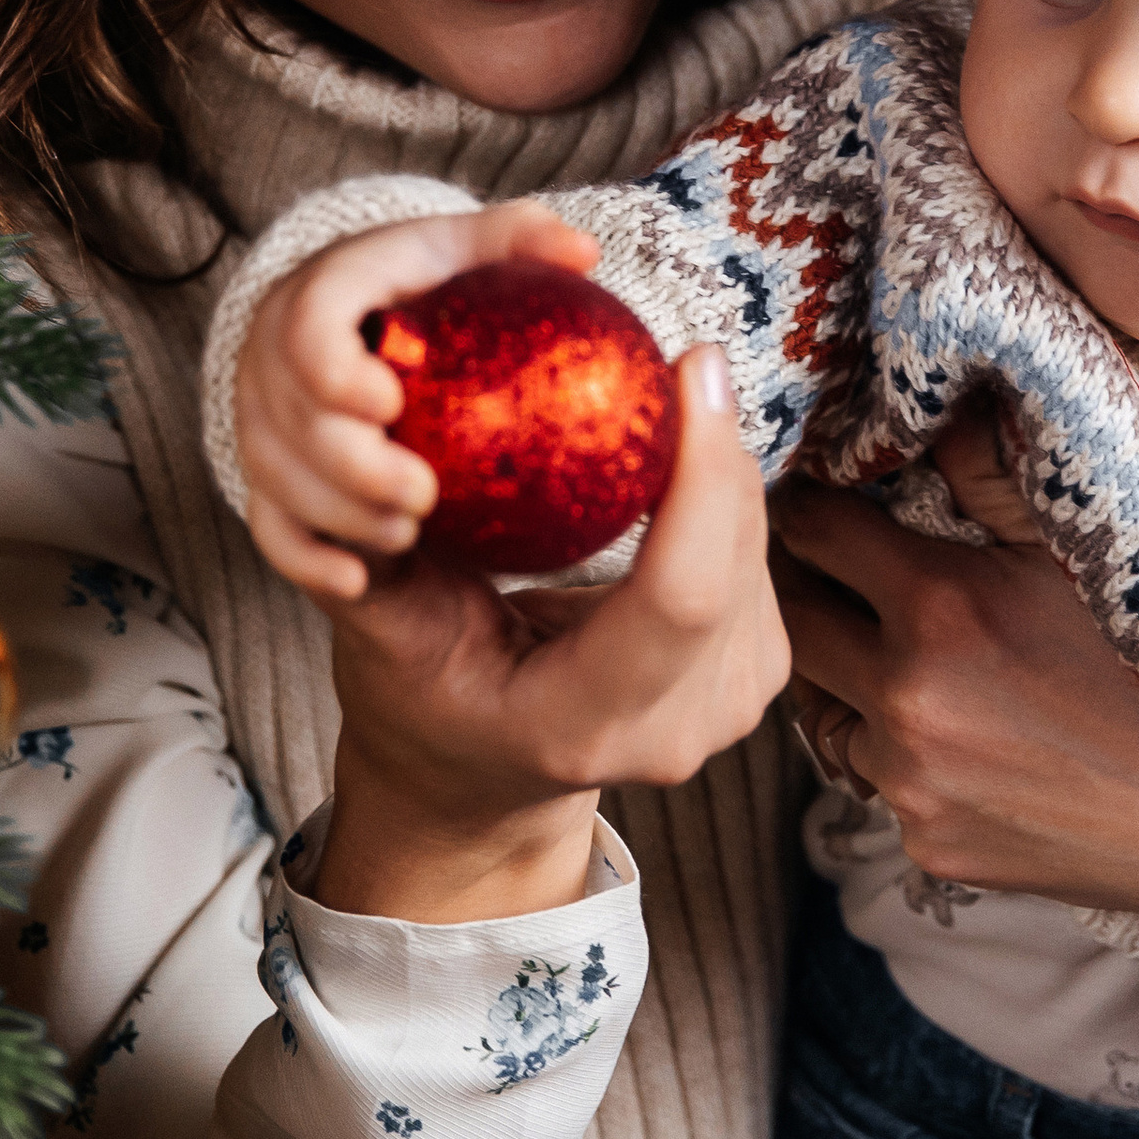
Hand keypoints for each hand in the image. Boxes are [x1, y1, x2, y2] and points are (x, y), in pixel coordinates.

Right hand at [236, 201, 600, 604]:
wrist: (368, 328)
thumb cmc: (437, 286)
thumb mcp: (473, 252)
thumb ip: (523, 240)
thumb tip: (583, 251)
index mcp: (319, 296)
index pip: (306, 329)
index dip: (334, 371)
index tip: (391, 403)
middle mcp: (273, 360)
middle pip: (286, 421)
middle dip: (349, 466)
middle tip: (423, 494)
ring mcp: (261, 423)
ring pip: (274, 481)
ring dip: (339, 513)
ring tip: (410, 532)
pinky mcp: (269, 478)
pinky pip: (270, 529)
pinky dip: (308, 558)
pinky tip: (358, 580)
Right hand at [313, 344, 788, 922]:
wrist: (481, 780)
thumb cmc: (424, 700)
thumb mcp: (379, 635)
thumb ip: (380, 550)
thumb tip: (388, 431)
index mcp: (581, 722)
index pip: (682, 593)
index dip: (702, 472)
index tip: (688, 365)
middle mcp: (674, 730)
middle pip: (734, 555)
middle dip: (713, 443)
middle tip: (675, 357)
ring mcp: (730, 707)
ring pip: (756, 546)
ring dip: (719, 464)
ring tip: (663, 404)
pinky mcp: (759, 672)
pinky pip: (757, 553)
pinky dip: (721, 496)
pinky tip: (674, 464)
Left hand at [770, 405, 1138, 961]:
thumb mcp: (1085, 549)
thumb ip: (993, 472)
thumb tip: (932, 399)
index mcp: (941, 608)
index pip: (813, 530)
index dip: (806, 501)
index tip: (809, 491)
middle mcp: (908, 697)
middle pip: (793, 619)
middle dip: (798, 579)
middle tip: (818, 555)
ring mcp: (910, 780)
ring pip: (822, 703)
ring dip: (840, 669)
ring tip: (876, 637)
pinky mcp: (923, 841)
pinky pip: (872, 774)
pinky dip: (888, 743)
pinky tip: (942, 719)